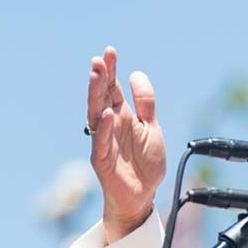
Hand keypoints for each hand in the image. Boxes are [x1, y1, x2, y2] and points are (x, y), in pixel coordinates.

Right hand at [87, 46, 166, 243]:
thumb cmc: (145, 163)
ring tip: (97, 76)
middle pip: (101, 98)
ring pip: (96, 115)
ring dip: (96, 96)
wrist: (144, 196)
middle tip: (99, 59)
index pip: (112, 89)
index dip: (111, 71)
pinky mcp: (101, 160)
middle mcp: (109, 126)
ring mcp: (103, 142)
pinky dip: (104, 129)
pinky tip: (107, 114)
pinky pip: (101, 142)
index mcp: (121, 116)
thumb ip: (146, 104)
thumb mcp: (151, 128)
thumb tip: (136, 74)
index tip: (110, 51)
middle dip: (100, 78)